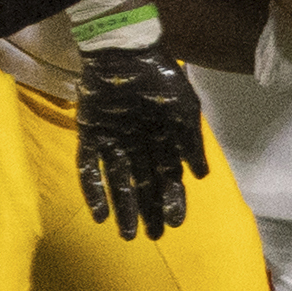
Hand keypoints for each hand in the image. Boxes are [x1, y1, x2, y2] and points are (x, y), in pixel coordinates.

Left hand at [74, 49, 209, 239]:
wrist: (124, 53)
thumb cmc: (160, 79)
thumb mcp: (184, 109)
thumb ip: (191, 141)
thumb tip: (202, 176)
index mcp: (164, 139)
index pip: (169, 177)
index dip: (172, 200)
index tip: (174, 224)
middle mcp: (139, 146)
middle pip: (144, 185)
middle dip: (148, 211)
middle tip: (150, 237)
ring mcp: (113, 143)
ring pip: (118, 183)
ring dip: (123, 208)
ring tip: (126, 234)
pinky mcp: (90, 137)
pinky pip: (89, 169)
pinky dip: (94, 191)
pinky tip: (99, 214)